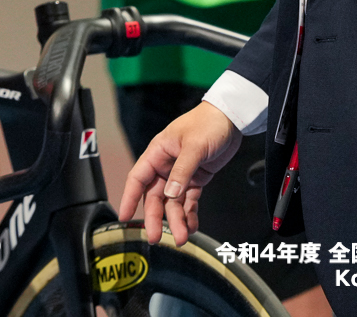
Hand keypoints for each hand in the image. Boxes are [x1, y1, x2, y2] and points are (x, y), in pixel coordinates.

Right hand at [116, 101, 241, 245]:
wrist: (230, 119)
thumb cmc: (207, 123)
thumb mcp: (194, 146)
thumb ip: (182, 171)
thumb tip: (170, 195)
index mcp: (157, 153)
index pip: (138, 178)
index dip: (129, 198)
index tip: (125, 217)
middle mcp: (165, 165)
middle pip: (155, 196)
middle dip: (156, 217)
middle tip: (157, 237)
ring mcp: (180, 174)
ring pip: (173, 202)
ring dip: (176, 220)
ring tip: (181, 237)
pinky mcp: (196, 179)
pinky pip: (188, 201)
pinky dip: (189, 214)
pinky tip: (191, 227)